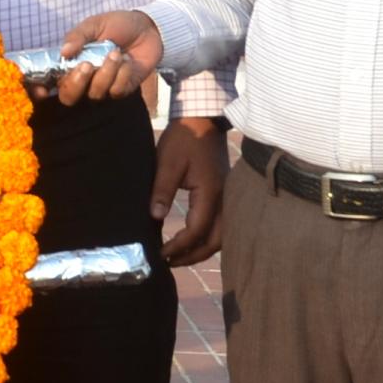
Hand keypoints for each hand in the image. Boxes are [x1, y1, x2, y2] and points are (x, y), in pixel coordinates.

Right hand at [51, 8, 164, 102]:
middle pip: (68, 97)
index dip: (40, 91)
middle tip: (87, 65)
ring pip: (95, 94)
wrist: (149, 29)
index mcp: (70, 63)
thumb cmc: (117, 25)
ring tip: (116, 53)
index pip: (49, 82)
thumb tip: (63, 52)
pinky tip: (128, 61)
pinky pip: (116, 91)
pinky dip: (122, 74)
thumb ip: (77, 36)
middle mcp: (83, 79)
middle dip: (76, 83)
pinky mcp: (122, 90)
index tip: (42, 90)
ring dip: (106, 72)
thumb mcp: (95, 24)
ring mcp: (102, 87)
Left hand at [151, 115, 227, 267]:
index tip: (160, 253)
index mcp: (210, 192)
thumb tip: (154, 217)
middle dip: (192, 256)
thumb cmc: (184, 139)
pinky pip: (221, 226)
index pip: (197, 230)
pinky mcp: (225, 195)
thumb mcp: (167, 162)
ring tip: (179, 257)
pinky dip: (208, 239)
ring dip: (202, 250)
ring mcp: (227, 198)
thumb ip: (161, 190)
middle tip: (168, 263)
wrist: (204, 120)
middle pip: (215, 241)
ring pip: (221, 237)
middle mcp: (224, 199)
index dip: (178, 246)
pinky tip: (192, 241)